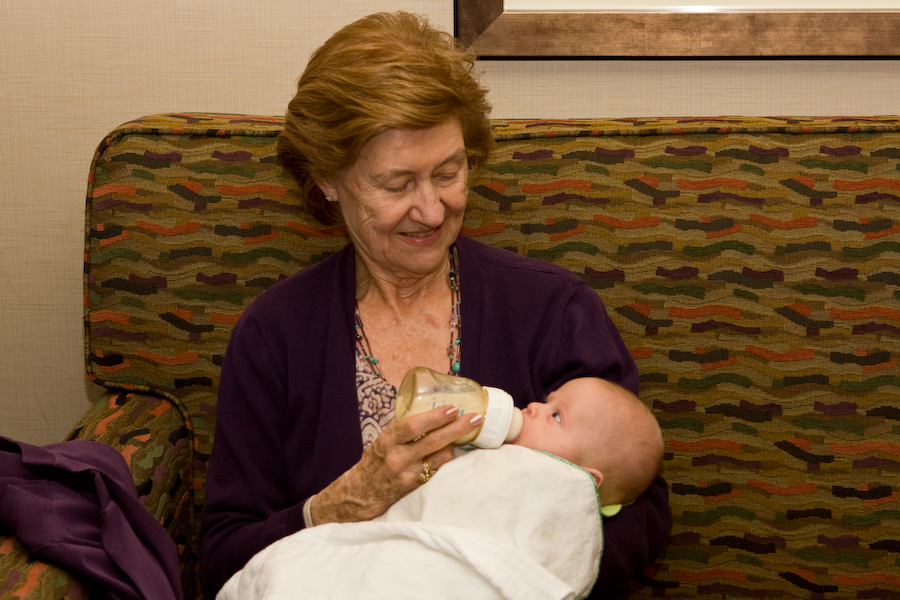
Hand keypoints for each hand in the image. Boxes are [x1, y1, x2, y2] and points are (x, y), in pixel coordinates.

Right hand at [309, 405, 482, 524]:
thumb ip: (403, 427)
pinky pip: (437, 470)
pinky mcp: (415, 487)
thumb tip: (430, 407)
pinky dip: (447, 459)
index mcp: (388, 440)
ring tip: (470, 431)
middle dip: (457, 428)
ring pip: (439, 457)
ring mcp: (408, 475)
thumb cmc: (375, 460)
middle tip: (476, 418)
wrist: (361, 493)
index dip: (434, 417)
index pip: (412, 426)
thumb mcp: (383, 440)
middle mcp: (397, 458)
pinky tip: (455, 450)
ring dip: (456, 444)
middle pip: (432, 441)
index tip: (453, 408)